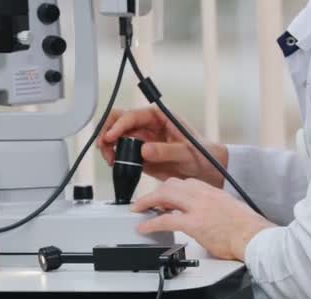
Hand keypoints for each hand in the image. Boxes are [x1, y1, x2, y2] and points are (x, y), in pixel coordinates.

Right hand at [96, 106, 227, 187]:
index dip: (119, 126)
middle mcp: (147, 125)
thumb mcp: (185, 152)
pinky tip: (116, 164)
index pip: (132, 116)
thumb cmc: (201, 155)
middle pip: (118, 120)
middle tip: (104, 146)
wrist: (206, 171)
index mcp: (159, 117)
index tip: (111, 137)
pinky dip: (114, 157)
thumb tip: (144, 149)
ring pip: (116, 136)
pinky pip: (121, 152)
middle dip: (107, 131)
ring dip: (108, 145)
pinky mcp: (139, 154)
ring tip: (111, 159)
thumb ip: (165, 151)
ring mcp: (142, 139)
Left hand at [132, 178, 273, 260]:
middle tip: (144, 202)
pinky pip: (165, 220)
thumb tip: (205, 215)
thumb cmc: (248, 229)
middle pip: (171, 185)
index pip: (185, 183)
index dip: (170, 189)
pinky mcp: (194, 224)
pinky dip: (150, 223)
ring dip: (147, 202)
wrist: (256, 238)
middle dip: (154, 193)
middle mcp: (203, 195)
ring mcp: (198, 208)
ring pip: (165, 196)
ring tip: (138, 210)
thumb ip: (213, 207)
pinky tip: (143, 228)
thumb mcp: (229, 209)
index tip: (163, 196)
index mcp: (212, 191)